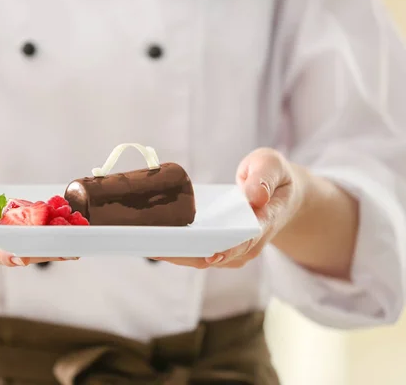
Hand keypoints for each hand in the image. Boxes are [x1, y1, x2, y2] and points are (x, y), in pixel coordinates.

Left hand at [154, 148, 304, 268]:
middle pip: (215, 255)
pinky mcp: (218, 246)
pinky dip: (174, 247)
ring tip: (146, 242)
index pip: (245, 240)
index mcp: (264, 222)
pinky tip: (150, 239)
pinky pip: (194, 251)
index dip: (227, 249)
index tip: (208, 253)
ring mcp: (232, 249)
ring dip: (174, 253)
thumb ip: (264, 177)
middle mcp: (248, 243)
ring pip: (201, 258)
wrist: (278, 193)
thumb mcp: (272, 166)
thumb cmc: (273, 177)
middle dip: (185, 253)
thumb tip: (255, 196)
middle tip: (154, 245)